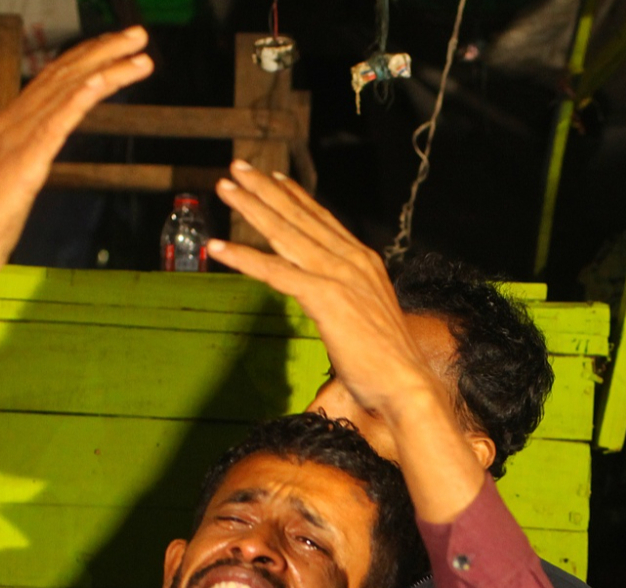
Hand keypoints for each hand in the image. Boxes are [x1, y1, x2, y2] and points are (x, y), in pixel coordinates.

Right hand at [0, 29, 152, 282]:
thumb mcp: (13, 179)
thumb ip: (29, 157)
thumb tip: (42, 149)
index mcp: (12, 123)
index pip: (53, 79)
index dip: (86, 57)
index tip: (117, 44)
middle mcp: (14, 121)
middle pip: (63, 74)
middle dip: (103, 50)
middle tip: (138, 34)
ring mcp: (18, 139)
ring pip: (66, 91)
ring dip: (105, 68)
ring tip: (140, 54)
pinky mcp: (24, 163)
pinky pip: (56, 122)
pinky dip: (80, 97)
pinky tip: (101, 80)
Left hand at [204, 164, 488, 523]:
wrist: (406, 381)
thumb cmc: (388, 361)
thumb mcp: (368, 316)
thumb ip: (348, 300)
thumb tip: (334, 305)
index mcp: (363, 262)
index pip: (322, 219)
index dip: (294, 196)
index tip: (272, 177)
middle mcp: (352, 259)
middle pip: (300, 216)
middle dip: (265, 190)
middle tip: (237, 168)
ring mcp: (339, 275)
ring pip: (285, 233)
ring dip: (252, 208)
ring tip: (225, 188)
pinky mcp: (325, 297)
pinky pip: (275, 271)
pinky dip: (244, 257)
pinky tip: (218, 247)